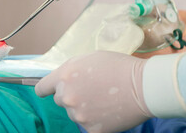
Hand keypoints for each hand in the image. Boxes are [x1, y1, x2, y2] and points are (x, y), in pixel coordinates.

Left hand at [35, 51, 152, 132]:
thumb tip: (63, 80)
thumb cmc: (120, 67)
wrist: (144, 86)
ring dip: (84, 109)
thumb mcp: (90, 59)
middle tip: (92, 91)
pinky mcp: (92, 129)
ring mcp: (79, 115)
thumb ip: (72, 70)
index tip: (49, 91)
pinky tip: (110, 111)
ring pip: (75, 114)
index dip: (46, 89)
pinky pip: (88, 126)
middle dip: (72, 96)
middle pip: (60, 100)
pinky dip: (97, 121)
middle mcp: (68, 97)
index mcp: (65, 76)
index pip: (42, 88)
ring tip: (105, 100)